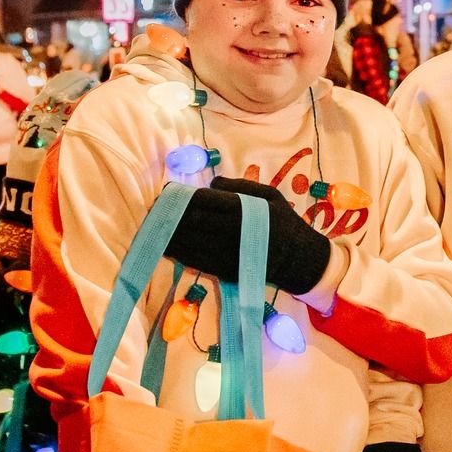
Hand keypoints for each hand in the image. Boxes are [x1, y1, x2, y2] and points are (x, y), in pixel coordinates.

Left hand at [160, 178, 333, 294]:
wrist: (298, 260)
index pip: (202, 201)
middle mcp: (230, 232)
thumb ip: (241, 186)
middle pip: (190, 221)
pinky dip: (178, 252)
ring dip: (169, 234)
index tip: (168, 192)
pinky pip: (195, 261)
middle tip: (154, 209)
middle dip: (170, 214)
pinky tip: (168, 246)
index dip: (181, 196)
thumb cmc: (284, 222)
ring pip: (188, 243)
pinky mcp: (224, 270)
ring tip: (154, 226)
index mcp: (241, 210)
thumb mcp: (269, 195)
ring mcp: (225, 253)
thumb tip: (213, 182)